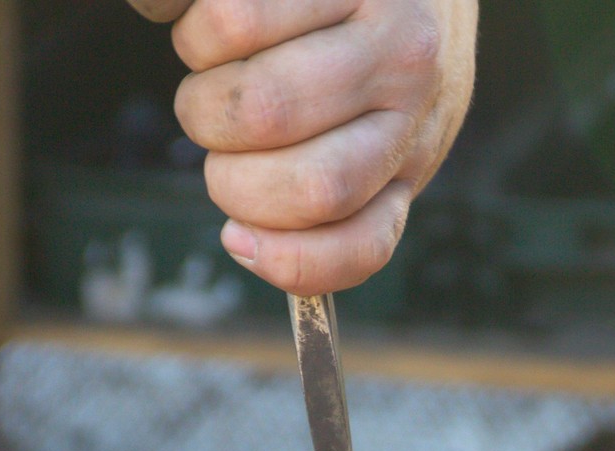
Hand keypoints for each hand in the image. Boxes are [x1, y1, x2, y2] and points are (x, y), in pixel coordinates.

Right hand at [134, 0, 476, 296]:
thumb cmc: (377, 38)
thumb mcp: (384, 124)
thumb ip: (336, 189)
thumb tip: (245, 245)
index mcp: (418, 143)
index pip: (362, 241)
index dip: (288, 262)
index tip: (236, 239)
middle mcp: (414, 85)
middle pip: (303, 184)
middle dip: (228, 177)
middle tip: (223, 134)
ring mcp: (384, 21)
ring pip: (258, 106)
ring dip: (204, 94)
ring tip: (219, 63)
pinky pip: (231, 23)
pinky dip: (196, 29)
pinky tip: (220, 17)